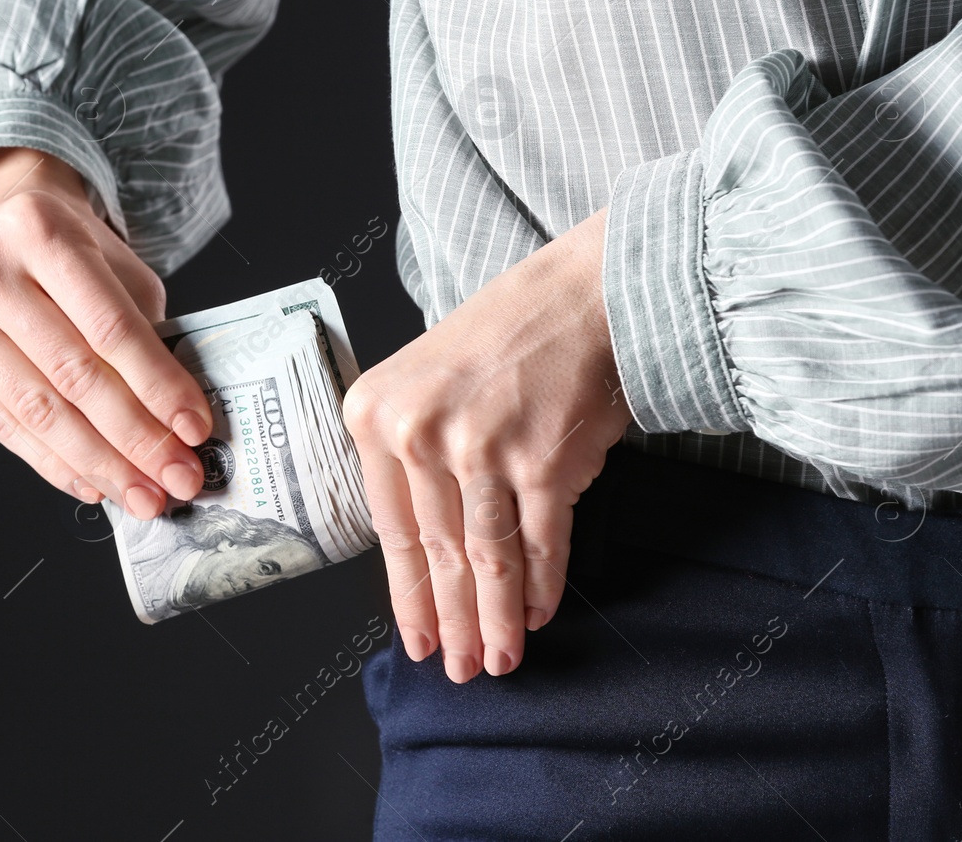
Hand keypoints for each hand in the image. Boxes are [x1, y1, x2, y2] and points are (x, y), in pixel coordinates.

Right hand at [0, 146, 213, 518]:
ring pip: (37, 411)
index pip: (110, 327)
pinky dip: (54, 463)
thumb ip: (143, 328)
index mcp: (40, 230)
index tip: (195, 429)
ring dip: (99, 464)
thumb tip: (177, 420)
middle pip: (73, 375)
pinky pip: (4, 427)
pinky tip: (94, 483)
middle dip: (135, 439)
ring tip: (143, 494)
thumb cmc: (63, 251)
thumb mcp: (113, 265)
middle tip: (178, 478)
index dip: (157, 385)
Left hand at [341, 206, 630, 681]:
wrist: (587, 293)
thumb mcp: (425, 381)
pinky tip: (538, 615)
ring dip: (497, 618)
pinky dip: (541, 585)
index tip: (416, 638)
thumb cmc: (508, 334)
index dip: (407, 594)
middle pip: (438, 550)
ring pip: (487, 557)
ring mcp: (480, 447)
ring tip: (500, 659)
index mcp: (375, 414)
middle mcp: (418, 432)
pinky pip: (539, 543)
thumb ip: (411, 456)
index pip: (390, 527)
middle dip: (453, 619)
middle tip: (460, 667)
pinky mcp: (543, 460)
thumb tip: (424, 556)